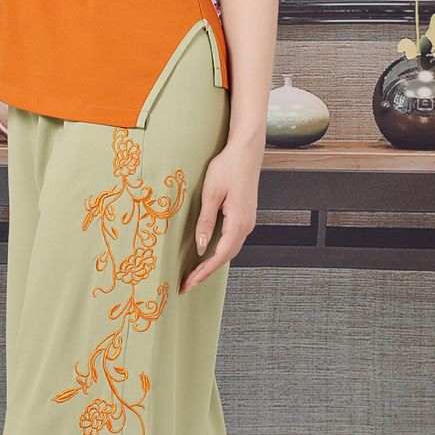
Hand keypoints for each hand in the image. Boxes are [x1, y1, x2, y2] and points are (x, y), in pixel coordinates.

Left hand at [179, 138, 261, 292]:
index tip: (189, 283)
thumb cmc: (228, 167)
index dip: (204, 272)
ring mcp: (247, 221)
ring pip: (230, 249)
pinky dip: (219, 250)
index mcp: (238, 222)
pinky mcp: (244, 216)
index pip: (220, 255)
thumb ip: (205, 222)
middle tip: (187, 283)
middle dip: (206, 271)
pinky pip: (231, 239)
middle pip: (226, 256)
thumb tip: (200, 246)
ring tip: (194, 272)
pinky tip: (207, 252)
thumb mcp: (210, 193)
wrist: (246, 151)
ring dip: (213, 262)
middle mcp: (246, 225)